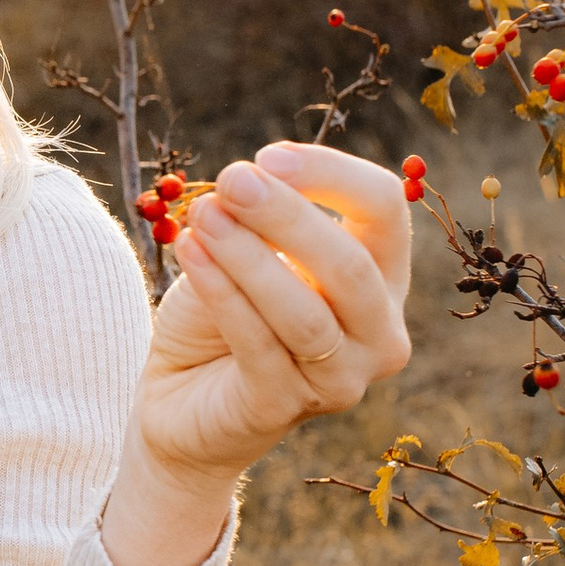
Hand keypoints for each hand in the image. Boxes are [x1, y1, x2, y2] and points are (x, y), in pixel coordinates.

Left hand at [100, 142, 412, 565]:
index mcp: (383, 279)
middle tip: (231, 178)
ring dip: (249, 254)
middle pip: (351, 264)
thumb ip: (259, 222)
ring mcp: (339, 381)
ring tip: (202, 213)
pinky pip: (256, 344)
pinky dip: (221, 291)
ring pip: (304, 312)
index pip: (385, 208)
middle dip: (287, 215)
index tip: (266, 157)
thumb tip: (248, 180)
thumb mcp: (247, 254)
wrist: (179, 403)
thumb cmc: (223, 318)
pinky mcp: (283, 408)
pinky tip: (188, 250)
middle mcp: (379, 334)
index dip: (330, 173)